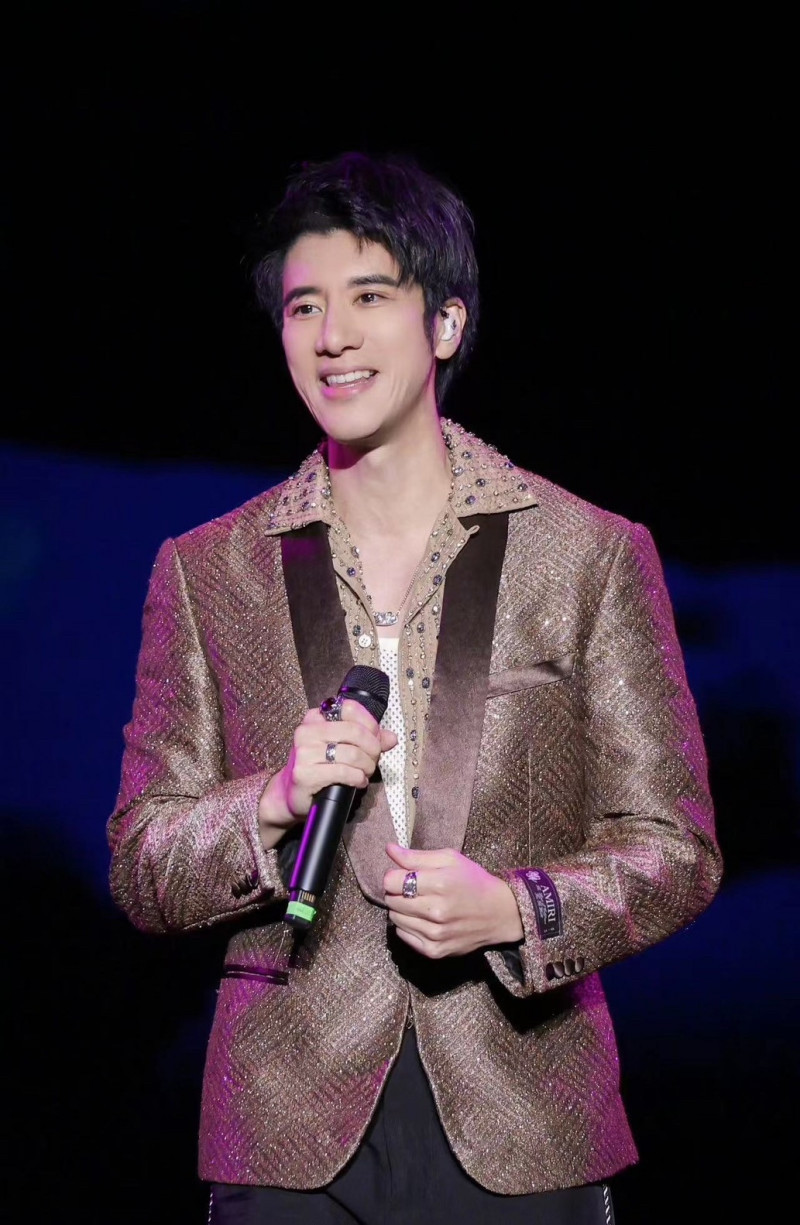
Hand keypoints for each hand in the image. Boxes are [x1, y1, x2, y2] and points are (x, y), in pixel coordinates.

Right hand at [258, 701, 396, 849]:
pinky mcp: (305, 773)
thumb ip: (367, 740)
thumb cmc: (318, 768)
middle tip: (374, 760)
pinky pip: (343, 772)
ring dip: (367, 766)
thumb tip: (391, 738)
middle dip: (372, 748)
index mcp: (315, 718)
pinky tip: (358, 782)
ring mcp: (304, 752)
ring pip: (352, 753)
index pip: (350, 708)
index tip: (376, 739)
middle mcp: (307, 731)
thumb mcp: (342, 747)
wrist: (291, 794)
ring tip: (365, 773)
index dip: (370, 724)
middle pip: (355, 731)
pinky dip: (357, 778)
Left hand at [383, 844, 523, 957]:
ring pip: (395, 919)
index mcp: (439, 884)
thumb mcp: (449, 859)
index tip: (402, 875)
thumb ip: (416, 856)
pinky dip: (407, 926)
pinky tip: (423, 919)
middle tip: (413, 890)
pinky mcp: (434, 951)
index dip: (394, 876)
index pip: (391, 881)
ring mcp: (435, 934)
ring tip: (420, 904)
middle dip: (397, 892)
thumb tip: (388, 849)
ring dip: (402, 910)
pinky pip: (403, 936)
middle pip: (391, 900)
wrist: (499, 913)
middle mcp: (436, 912)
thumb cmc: (473, 881)